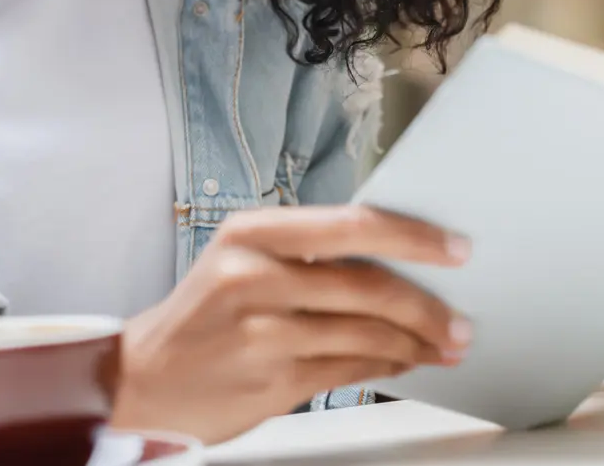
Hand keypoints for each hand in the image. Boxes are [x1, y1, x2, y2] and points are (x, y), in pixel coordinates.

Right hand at [110, 205, 470, 443]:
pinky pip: (351, 371)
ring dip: (417, 342)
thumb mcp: (240, 261)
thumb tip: (397, 258)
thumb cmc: (202, 317)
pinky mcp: (274, 380)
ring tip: (444, 345)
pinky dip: (388, 367)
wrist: (142, 379)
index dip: (413, 235)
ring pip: (367, 333)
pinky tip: (405, 363)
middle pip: (368, 284)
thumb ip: (308, 254)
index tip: (456, 247)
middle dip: (428, 305)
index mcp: (251, 233)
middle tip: (461, 318)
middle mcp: (255, 276)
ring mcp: (265, 332)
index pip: (352, 224)